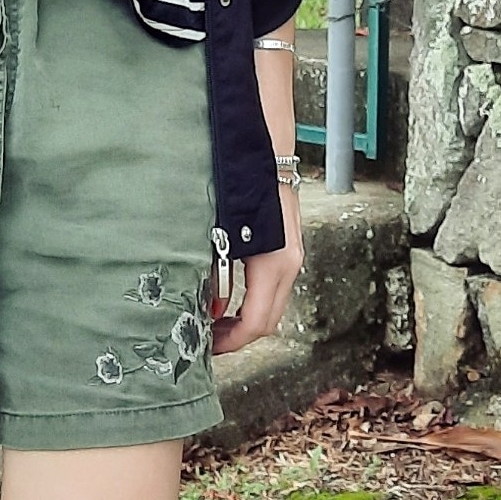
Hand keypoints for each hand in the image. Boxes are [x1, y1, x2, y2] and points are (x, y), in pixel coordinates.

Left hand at [211, 182, 303, 356]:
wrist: (266, 153)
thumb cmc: (240, 187)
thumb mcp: (220, 235)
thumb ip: (215, 273)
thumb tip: (207, 306)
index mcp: (274, 265)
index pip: (256, 322)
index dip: (232, 341)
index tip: (210, 347)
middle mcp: (290, 265)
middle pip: (269, 321)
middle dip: (239, 337)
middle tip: (210, 341)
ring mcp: (293, 257)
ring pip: (273, 306)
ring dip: (246, 319)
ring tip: (216, 322)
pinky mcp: (289, 250)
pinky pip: (274, 289)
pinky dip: (253, 301)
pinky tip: (230, 298)